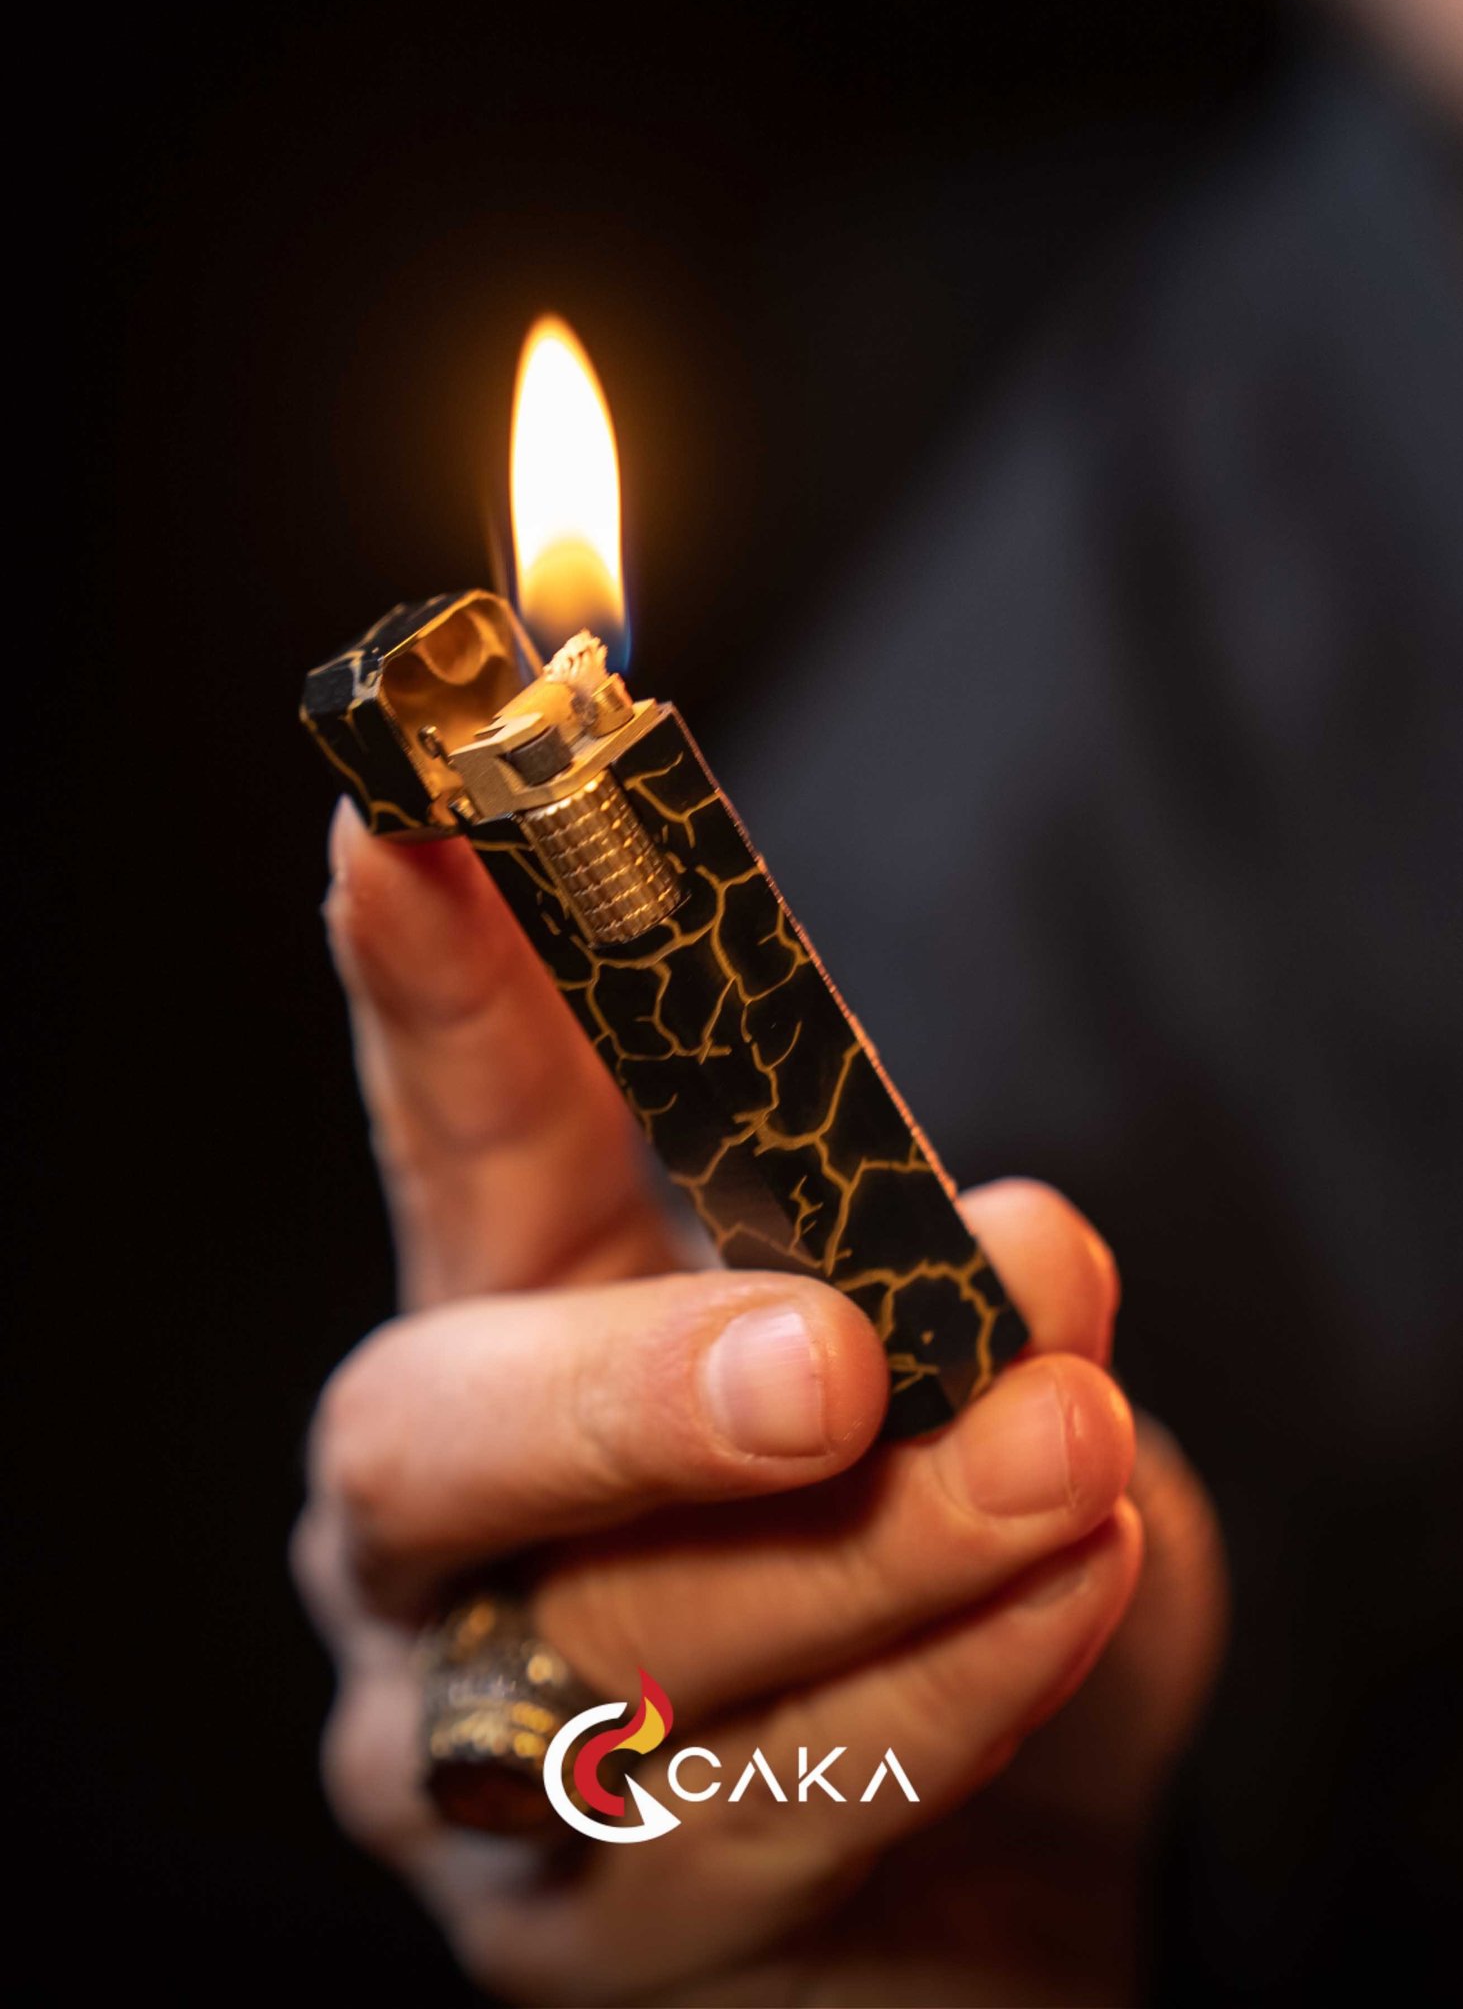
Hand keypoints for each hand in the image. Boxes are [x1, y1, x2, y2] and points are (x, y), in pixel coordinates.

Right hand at [292, 800, 1225, 2005]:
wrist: (972, 1889)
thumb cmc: (938, 1569)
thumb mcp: (954, 1371)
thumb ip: (951, 1280)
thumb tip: (1027, 1250)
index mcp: (511, 1325)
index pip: (446, 1135)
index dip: (425, 981)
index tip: (407, 811)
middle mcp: (436, 1537)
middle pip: (427, 1439)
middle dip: (628, 1386)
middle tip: (833, 1357)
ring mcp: (462, 1744)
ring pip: (607, 1649)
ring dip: (866, 1553)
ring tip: (1068, 1465)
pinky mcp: (565, 1933)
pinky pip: (737, 1821)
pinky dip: (928, 1704)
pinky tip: (1066, 1611)